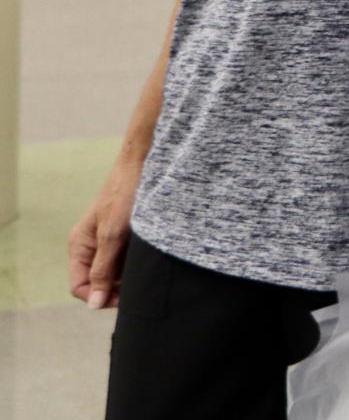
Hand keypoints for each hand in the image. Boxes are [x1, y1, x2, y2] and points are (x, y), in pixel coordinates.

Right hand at [68, 155, 142, 309]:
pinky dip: (136, 262)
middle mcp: (91, 245)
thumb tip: (94, 303)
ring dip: (128, 275)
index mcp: (79, 246)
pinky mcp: (125, 234)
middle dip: (116, 288)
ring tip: (146, 269)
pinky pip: (127, 258)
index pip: (80, 287)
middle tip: (140, 286)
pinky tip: (150, 258)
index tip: (124, 298)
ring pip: (115, 271)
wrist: (144, 164)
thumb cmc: (125, 195)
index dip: (100, 296)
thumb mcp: (112, 235)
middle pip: (98, 281)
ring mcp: (108, 240)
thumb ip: (102, 269)